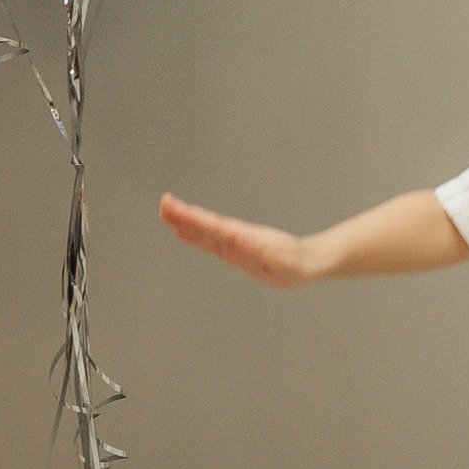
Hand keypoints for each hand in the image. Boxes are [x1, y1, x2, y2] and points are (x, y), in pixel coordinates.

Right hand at [160, 192, 321, 288]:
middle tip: (162, 204)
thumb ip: (257, 249)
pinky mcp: (235, 248)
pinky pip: (210, 240)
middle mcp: (235, 238)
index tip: (172, 208)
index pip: (211, 226)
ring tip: (166, 213)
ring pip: (205, 230)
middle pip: (204, 225)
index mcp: (241, 239)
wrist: (306, 262)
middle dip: (183, 216)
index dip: (191, 218)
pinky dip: (195, 234)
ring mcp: (234, 242)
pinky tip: (183, 233)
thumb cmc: (293, 264)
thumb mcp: (277, 260)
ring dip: (185, 222)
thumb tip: (236, 236)